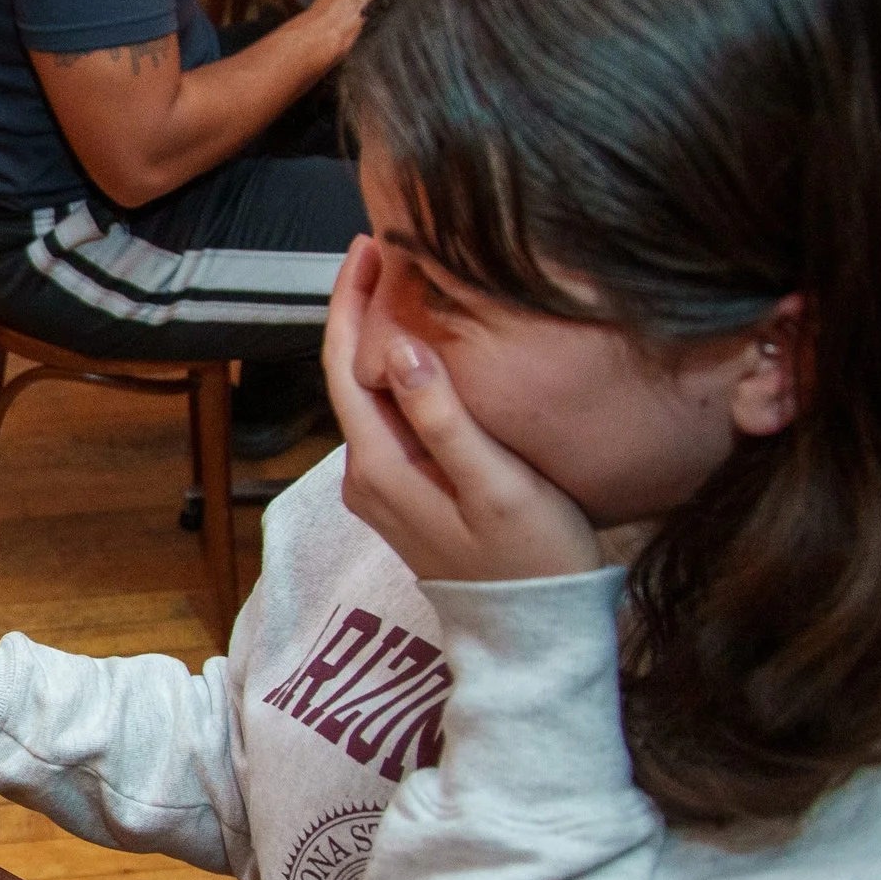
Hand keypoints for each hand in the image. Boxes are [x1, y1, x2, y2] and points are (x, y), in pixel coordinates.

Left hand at [323, 237, 599, 582]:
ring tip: (405, 285)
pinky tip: (424, 351)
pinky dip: (398, 377)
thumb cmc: (531, 557)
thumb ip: (444, 420)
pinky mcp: (406, 495)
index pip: (345, 367)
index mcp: (379, 467)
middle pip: (350, 377)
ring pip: (369, 398)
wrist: (534, 633)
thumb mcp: (494, 485)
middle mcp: (365, 476)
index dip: (351, 303)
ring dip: (378, 342)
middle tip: (389, 249)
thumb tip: (400, 350)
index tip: (369, 246)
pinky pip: (389, 421)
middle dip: (361, 311)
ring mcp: (383, 489)